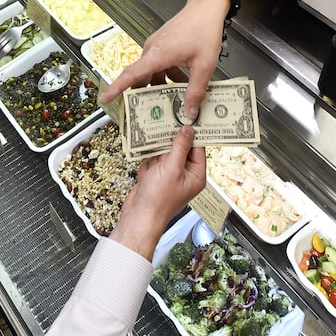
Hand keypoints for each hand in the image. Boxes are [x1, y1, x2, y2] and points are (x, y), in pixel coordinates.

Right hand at [100, 0, 227, 122]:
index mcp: (158, 55)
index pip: (132, 73)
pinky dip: (166, 76)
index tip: (105, 98)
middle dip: (141, 95)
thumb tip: (189, 112)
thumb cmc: (204, 30)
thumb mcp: (204, 65)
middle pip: (140, 76)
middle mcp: (152, 50)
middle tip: (144, 114)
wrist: (206, 7)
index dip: (117, 87)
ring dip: (159, 86)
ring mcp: (157, 47)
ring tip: (170, 102)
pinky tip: (182, 83)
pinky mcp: (163, 45)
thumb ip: (196, 90)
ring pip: (152, 72)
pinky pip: (159, 65)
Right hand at [109, 126, 206, 259]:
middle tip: (163, 133)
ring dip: (156, 156)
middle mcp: (185, 174)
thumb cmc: (158, 201)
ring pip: (164, 152)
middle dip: (168, 145)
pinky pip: (153, 160)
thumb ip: (180, 147)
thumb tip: (188, 130)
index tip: (185, 118)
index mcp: (196, 175)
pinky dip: (148, 164)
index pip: (197, 147)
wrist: (138, 217)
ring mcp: (170, 175)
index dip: (191, 133)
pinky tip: (146, 174)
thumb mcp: (172, 169)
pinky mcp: (156, 176)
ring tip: (152, 164)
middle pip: (179, 147)